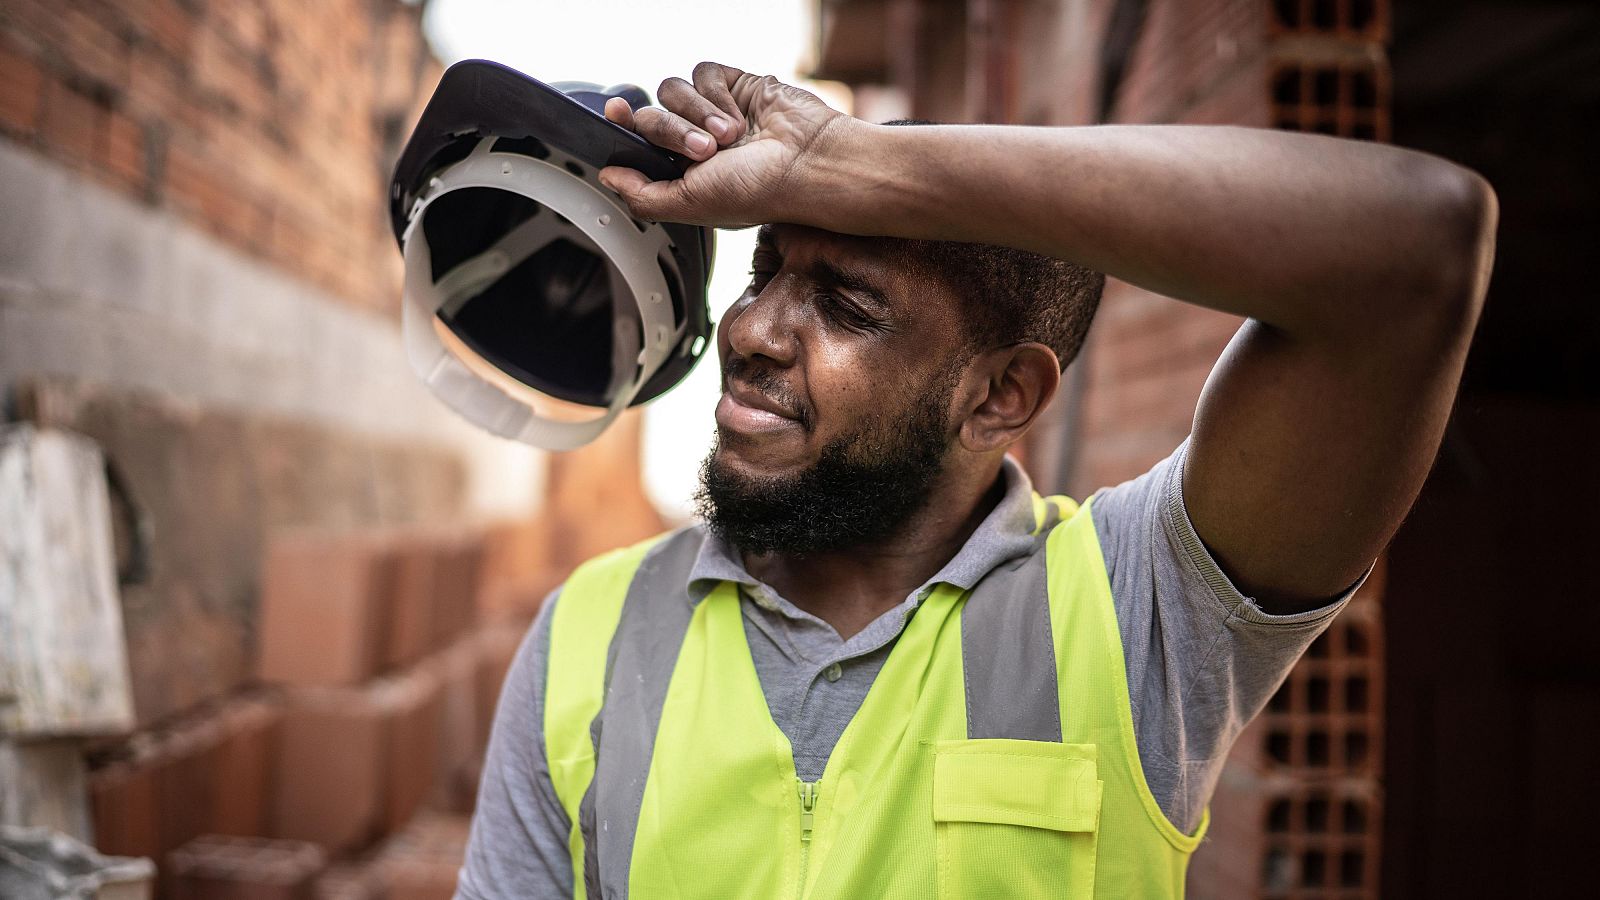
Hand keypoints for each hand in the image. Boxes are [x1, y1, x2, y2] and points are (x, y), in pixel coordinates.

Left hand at [598, 62, 846, 227]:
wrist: (807, 163)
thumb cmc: (759, 191)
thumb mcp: (689, 206)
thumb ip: (642, 196)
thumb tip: (608, 176)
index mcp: (683, 173)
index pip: (638, 144)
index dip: (622, 128)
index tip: (614, 115)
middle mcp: (696, 142)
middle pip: (652, 117)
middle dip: (673, 132)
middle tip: (705, 151)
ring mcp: (715, 111)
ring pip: (673, 91)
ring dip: (698, 114)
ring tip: (730, 137)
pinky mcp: (735, 85)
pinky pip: (703, 73)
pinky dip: (717, 94)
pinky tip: (739, 115)